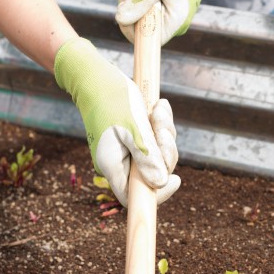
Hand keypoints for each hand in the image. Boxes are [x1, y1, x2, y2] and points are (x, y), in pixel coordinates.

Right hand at [54, 37, 179, 206]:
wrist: (97, 76)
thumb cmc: (113, 100)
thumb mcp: (134, 128)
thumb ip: (146, 158)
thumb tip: (160, 184)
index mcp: (112, 165)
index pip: (133, 197)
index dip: (156, 193)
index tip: (175, 179)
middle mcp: (119, 162)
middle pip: (151, 174)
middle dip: (164, 152)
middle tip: (161, 128)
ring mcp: (126, 150)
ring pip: (157, 155)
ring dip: (164, 133)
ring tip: (157, 110)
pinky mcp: (134, 138)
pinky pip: (155, 140)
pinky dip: (160, 125)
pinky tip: (158, 107)